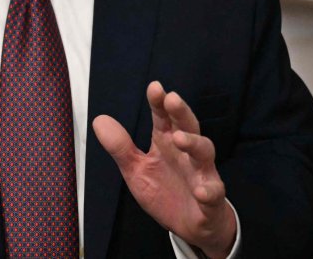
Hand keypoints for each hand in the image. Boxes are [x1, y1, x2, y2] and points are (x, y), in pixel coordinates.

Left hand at [92, 81, 236, 258]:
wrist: (191, 225)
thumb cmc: (165, 191)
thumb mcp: (136, 170)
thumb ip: (120, 147)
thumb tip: (99, 120)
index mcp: (166, 144)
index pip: (164, 118)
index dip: (159, 103)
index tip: (154, 87)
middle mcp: (187, 154)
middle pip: (188, 127)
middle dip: (181, 113)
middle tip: (172, 99)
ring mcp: (202, 175)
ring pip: (204, 154)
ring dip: (194, 144)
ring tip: (179, 138)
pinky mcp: (211, 199)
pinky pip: (213, 193)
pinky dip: (208, 191)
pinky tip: (200, 190)